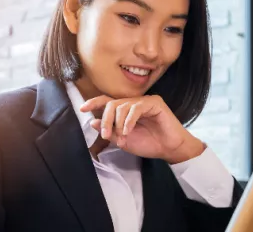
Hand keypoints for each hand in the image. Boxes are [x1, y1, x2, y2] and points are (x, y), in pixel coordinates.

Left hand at [80, 95, 204, 163]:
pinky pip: (136, 107)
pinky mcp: (154, 103)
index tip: (82, 109)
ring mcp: (144, 101)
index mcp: (126, 111)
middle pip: (112, 104)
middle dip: (106, 119)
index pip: (108, 102)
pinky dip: (129, 120)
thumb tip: (93, 122)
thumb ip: (110, 131)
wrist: (169, 150)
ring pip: (123, 105)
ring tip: (122, 136)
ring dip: (118, 123)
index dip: (94, 103)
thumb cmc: (149, 144)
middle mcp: (134, 103)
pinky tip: (128, 130)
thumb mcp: (124, 141)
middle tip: (107, 135)